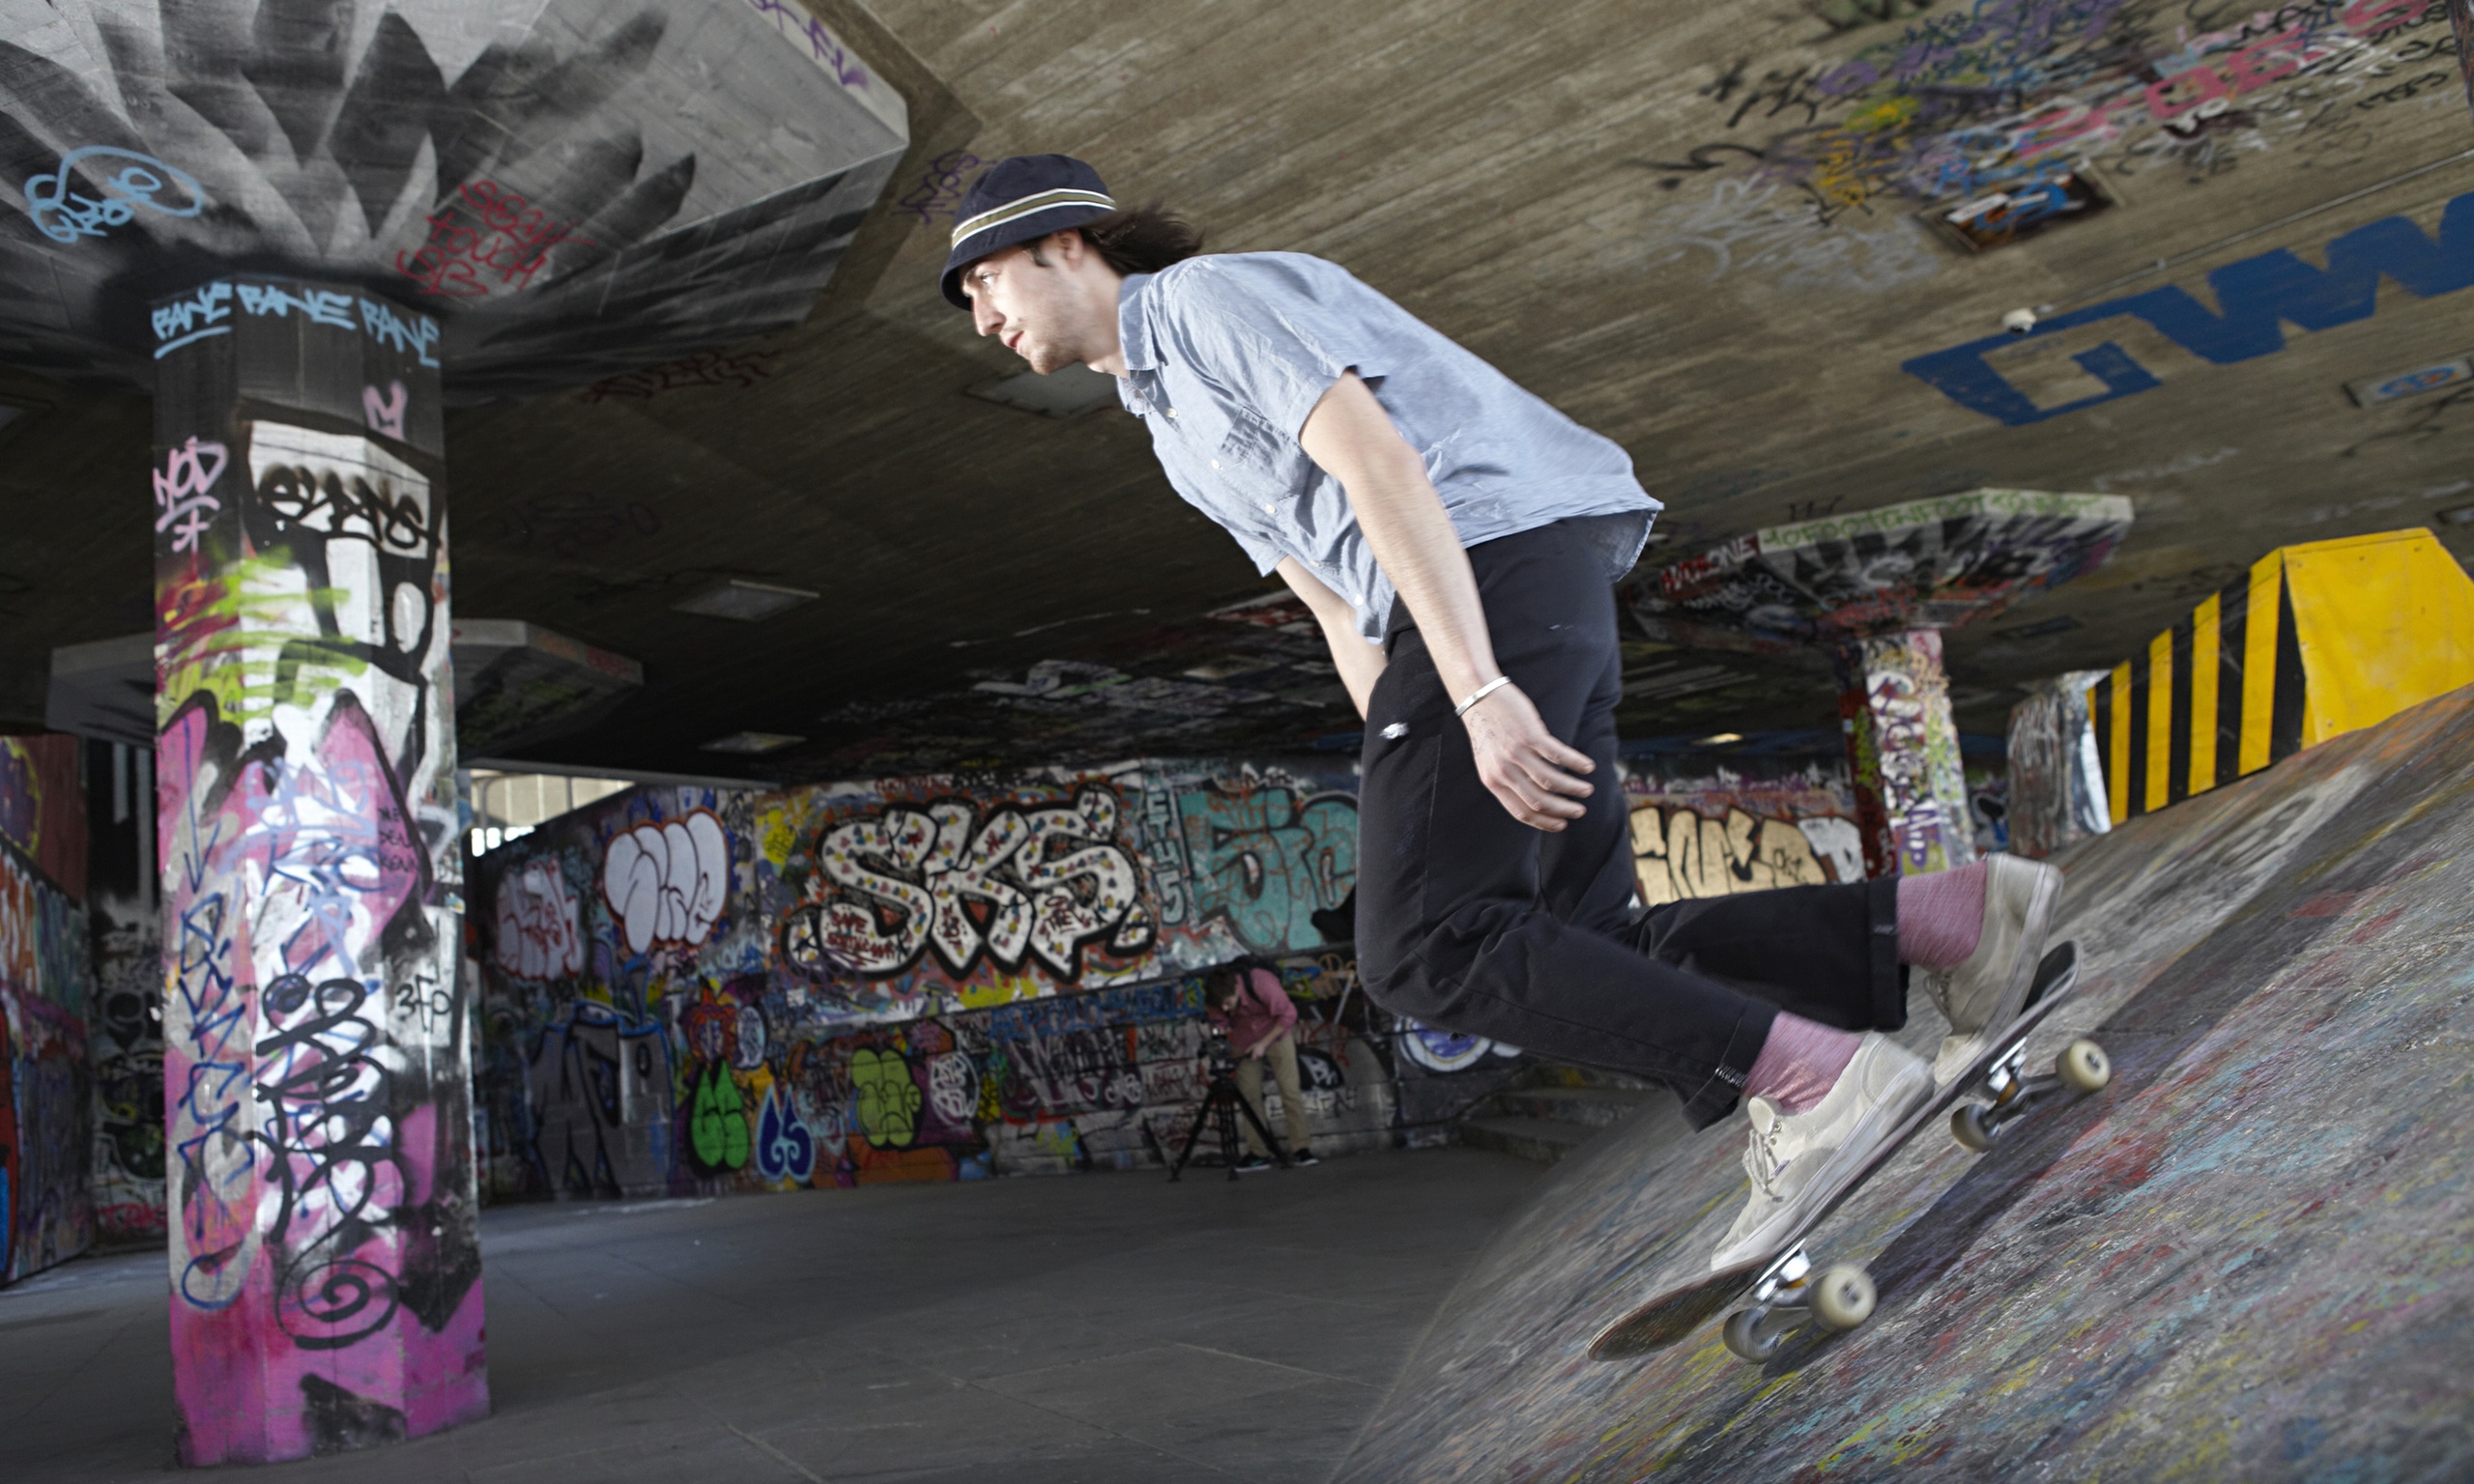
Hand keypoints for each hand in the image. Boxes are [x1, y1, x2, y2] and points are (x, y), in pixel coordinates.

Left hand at [1461, 681, 1593, 830]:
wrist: (1479, 697)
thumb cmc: (1488, 729)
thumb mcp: (1490, 761)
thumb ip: (1507, 779)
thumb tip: (1532, 796)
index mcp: (1493, 781)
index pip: (1521, 812)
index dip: (1544, 822)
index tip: (1561, 824)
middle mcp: (1504, 770)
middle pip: (1539, 800)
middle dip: (1563, 810)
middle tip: (1579, 811)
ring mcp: (1517, 753)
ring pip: (1551, 781)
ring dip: (1573, 788)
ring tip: (1587, 790)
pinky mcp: (1530, 735)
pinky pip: (1558, 755)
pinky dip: (1576, 763)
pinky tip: (1587, 767)